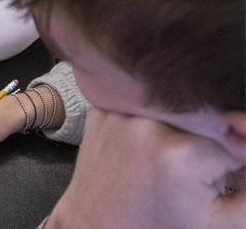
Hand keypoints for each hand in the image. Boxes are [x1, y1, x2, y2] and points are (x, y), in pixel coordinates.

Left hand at [49, 108, 244, 228]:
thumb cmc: (158, 228)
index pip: (235, 143)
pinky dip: (145, 127)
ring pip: (172, 115)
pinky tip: (137, 153)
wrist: (95, 227)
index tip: (207, 183)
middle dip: (203, 148)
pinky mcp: (100, 111)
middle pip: (203, 124)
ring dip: (175, 135)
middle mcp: (151, 123)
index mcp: (185, 152)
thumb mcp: (219, 222)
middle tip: (180, 178)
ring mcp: (121, 114)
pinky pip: (140, 110)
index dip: (230, 166)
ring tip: (158, 166)